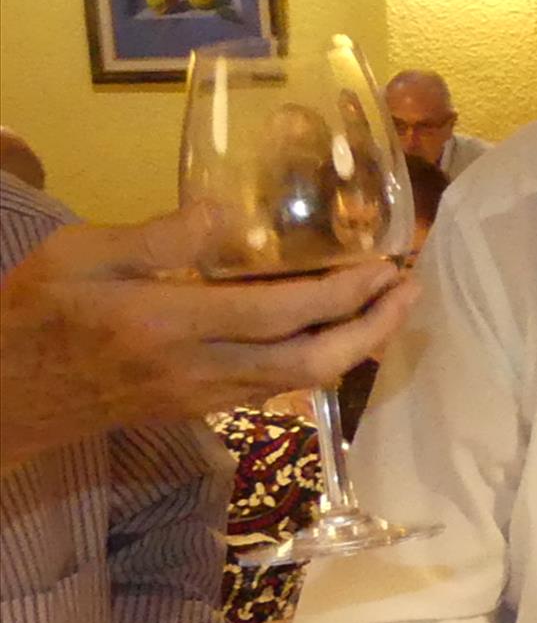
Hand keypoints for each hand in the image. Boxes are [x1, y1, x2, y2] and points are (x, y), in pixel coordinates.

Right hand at [0, 204, 413, 466]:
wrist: (4, 396)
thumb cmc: (34, 313)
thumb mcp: (76, 257)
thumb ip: (154, 239)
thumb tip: (222, 213)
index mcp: (167, 325)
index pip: (278, 313)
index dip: (343, 292)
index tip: (386, 263)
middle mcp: (197, 369)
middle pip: (310, 361)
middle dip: (372, 328)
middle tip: (410, 288)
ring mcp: (201, 396)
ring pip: (300, 381)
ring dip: (354, 345)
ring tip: (389, 305)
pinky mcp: (198, 408)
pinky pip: (275, 388)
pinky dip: (317, 360)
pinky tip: (335, 330)